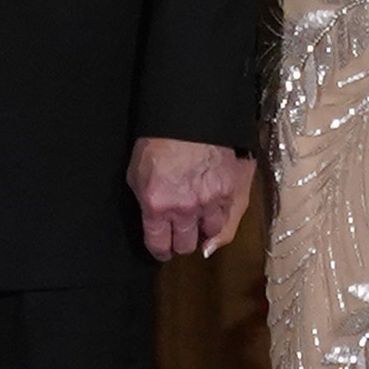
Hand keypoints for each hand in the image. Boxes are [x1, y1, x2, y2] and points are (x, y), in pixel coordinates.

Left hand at [131, 137, 254, 261]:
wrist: (189, 117)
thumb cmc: (158, 141)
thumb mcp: (136, 174)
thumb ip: (144, 203)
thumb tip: (153, 222)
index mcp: (156, 206)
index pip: (158, 244)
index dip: (159, 251)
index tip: (162, 251)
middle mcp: (184, 210)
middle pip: (184, 244)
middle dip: (180, 244)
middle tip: (179, 238)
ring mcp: (210, 202)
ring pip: (209, 236)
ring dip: (202, 234)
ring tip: (198, 228)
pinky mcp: (231, 192)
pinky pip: (230, 221)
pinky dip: (222, 226)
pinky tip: (216, 226)